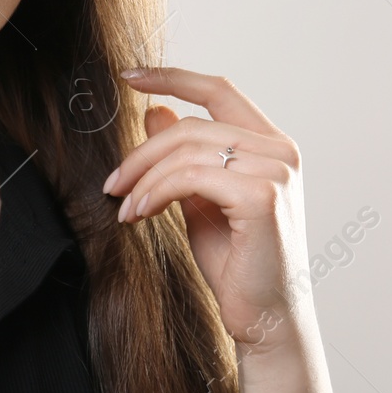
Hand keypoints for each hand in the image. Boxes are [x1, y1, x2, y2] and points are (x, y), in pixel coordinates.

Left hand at [103, 66, 311, 353]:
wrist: (264, 317)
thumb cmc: (236, 262)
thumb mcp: (199, 197)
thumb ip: (182, 156)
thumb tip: (153, 111)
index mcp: (270, 143)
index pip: (218, 90)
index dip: (172, 76)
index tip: (128, 75)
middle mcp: (280, 150)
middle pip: (190, 124)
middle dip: (141, 153)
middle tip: (112, 183)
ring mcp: (276, 170)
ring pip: (186, 151)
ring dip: (144, 179)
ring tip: (126, 208)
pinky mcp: (262, 196)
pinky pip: (190, 177)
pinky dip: (155, 193)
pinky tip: (138, 215)